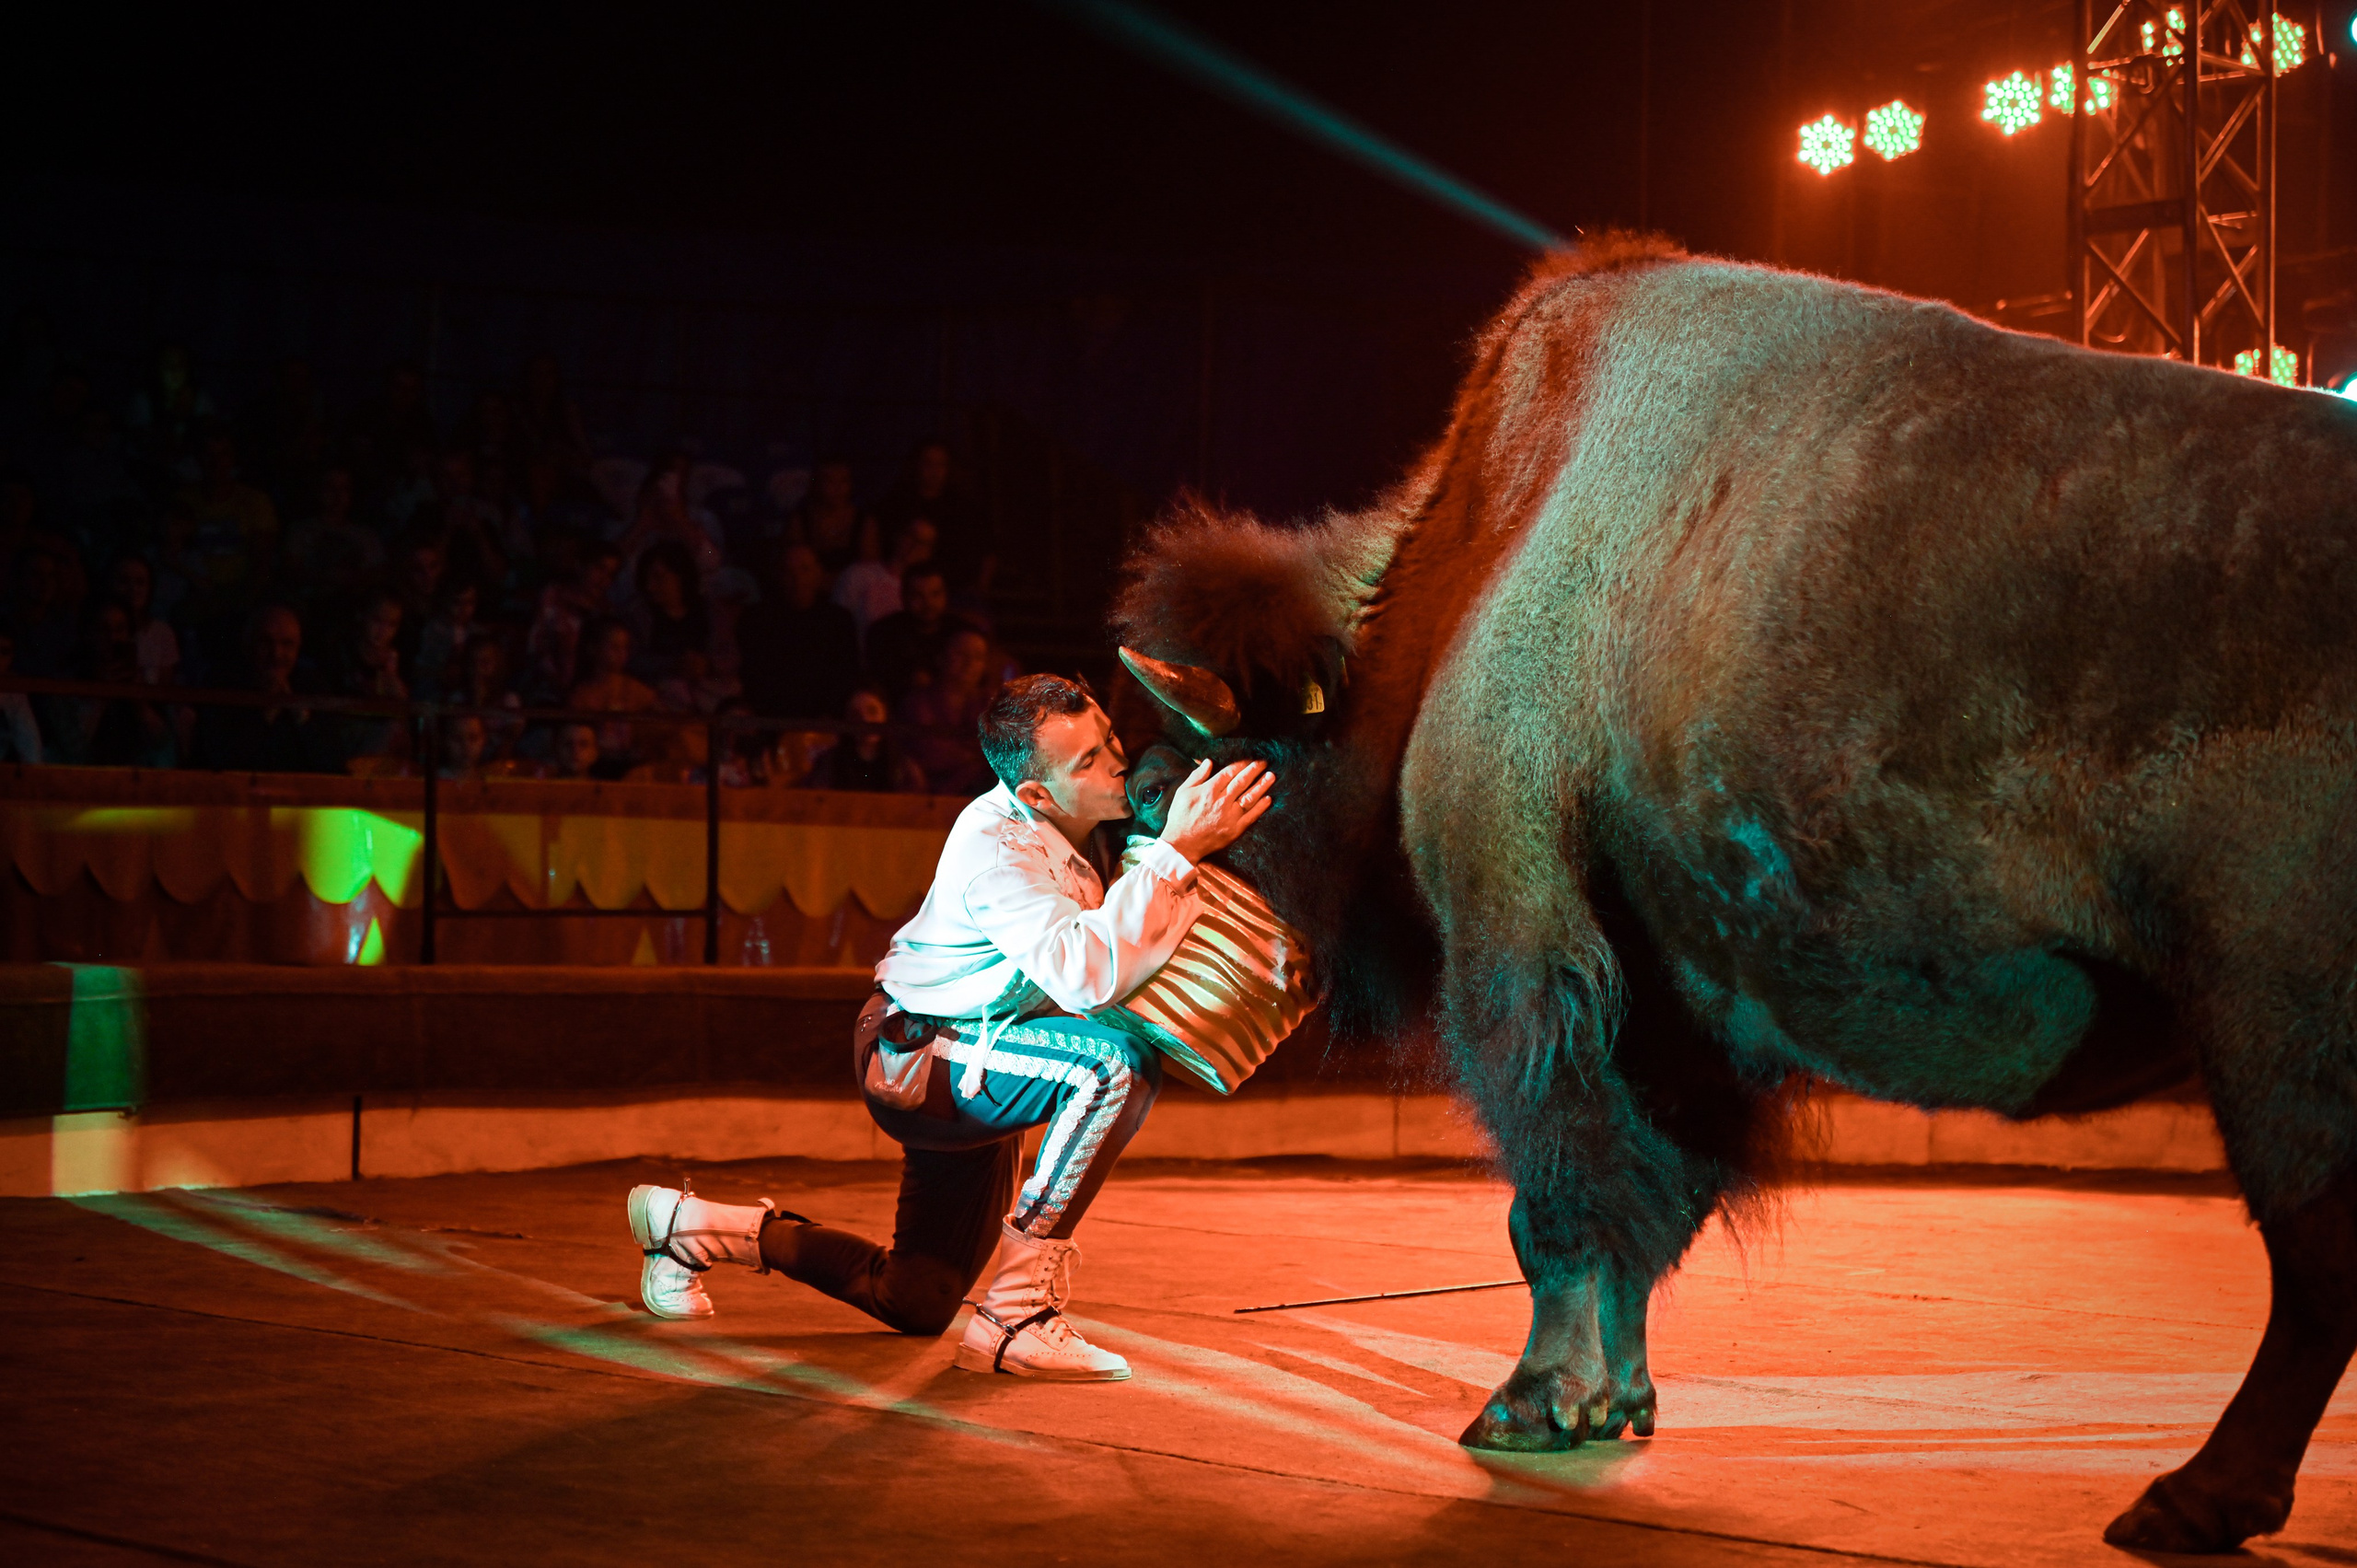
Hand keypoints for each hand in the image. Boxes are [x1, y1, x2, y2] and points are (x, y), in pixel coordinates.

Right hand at [1157, 757, 1275, 863]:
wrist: (1182, 845)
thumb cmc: (1180, 817)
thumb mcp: (1183, 792)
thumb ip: (1197, 776)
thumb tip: (1208, 761)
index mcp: (1209, 790)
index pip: (1229, 772)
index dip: (1241, 764)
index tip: (1248, 759)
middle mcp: (1222, 802)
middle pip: (1242, 781)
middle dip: (1254, 770)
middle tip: (1264, 762)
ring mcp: (1230, 816)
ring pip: (1250, 797)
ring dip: (1262, 785)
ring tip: (1271, 776)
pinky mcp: (1235, 830)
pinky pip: (1251, 816)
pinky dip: (1261, 807)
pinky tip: (1268, 798)